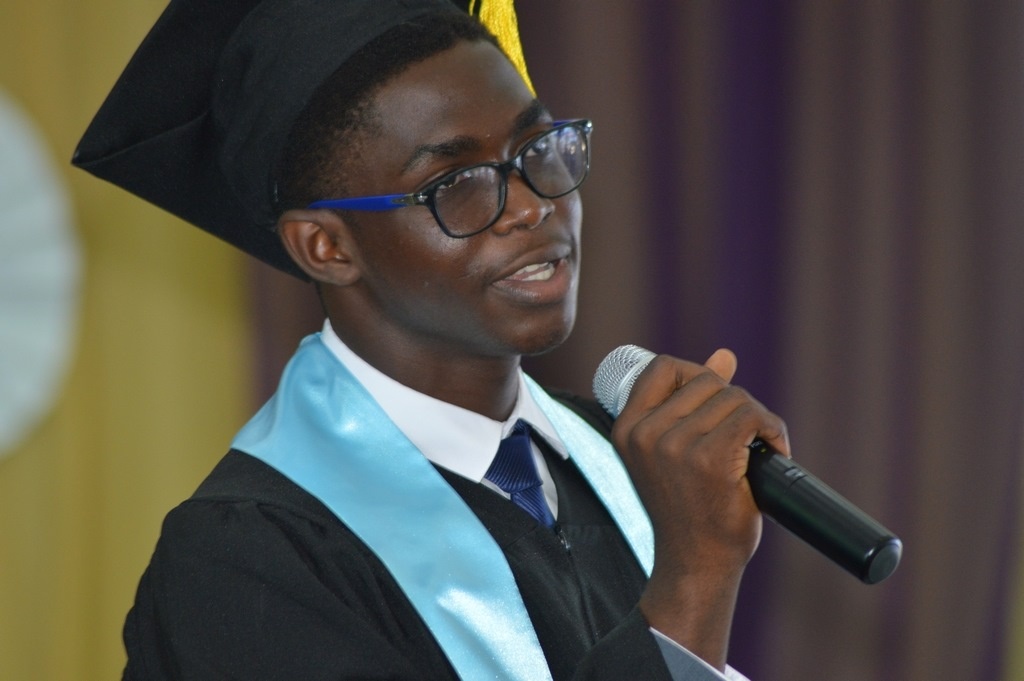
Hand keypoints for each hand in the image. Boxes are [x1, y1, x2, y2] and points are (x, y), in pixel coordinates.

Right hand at [609, 349, 788, 668]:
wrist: (696, 563)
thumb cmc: (688, 509)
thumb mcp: (674, 451)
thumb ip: (691, 402)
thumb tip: (724, 355)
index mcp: (627, 429)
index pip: (661, 367)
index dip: (695, 373)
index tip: (714, 400)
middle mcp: (645, 433)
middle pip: (705, 381)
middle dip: (733, 401)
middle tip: (743, 435)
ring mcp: (675, 445)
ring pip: (733, 397)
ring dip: (756, 418)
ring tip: (759, 447)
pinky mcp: (709, 458)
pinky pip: (751, 417)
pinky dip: (772, 430)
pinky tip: (774, 450)